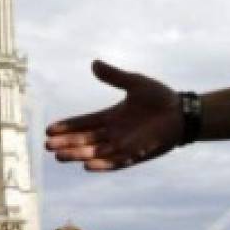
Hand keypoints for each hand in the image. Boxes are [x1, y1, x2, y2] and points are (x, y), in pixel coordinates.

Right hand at [45, 60, 181, 170]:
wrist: (181, 112)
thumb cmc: (159, 98)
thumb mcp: (134, 83)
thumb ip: (114, 76)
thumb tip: (94, 64)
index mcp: (110, 117)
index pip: (83, 123)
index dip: (67, 127)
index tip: (49, 130)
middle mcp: (113, 133)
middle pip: (84, 140)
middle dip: (66, 143)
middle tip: (48, 146)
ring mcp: (123, 145)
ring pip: (95, 152)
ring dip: (78, 154)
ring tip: (60, 156)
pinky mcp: (135, 154)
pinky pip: (115, 161)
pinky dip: (102, 164)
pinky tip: (87, 166)